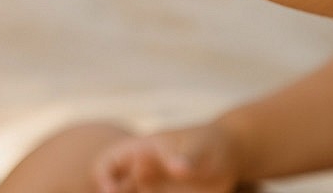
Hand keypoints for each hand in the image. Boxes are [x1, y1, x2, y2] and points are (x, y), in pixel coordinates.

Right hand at [92, 123, 241, 192]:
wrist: (228, 155)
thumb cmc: (209, 144)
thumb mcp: (200, 148)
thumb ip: (187, 159)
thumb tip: (177, 168)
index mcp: (142, 151)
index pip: (108, 162)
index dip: (104, 177)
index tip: (111, 191)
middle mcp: (143, 173)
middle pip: (117, 188)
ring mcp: (156, 189)